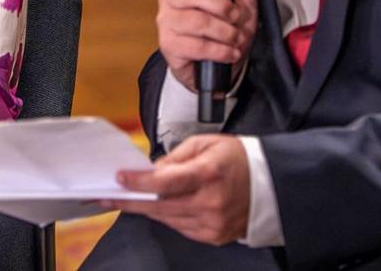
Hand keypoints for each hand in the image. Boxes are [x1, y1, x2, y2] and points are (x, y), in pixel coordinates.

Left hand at [103, 134, 250, 244]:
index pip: (164, 182)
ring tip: (136, 198)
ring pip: (168, 219)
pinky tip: (165, 206)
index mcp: (208, 173)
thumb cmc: (238, 159)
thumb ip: (175, 157)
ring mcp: (213, 222)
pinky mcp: (214, 236)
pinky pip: (181, 228)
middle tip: (110, 196)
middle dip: (133, 200)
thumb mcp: (206, 143)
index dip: (138, 183)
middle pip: (160, 205)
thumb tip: (152, 172)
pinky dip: (170, 217)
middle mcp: (211, 201)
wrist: (270, 183)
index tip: (120, 179)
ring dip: (150, 208)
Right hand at [157, 0, 256, 90]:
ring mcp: (167, 22)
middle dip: (221, 4)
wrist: (218, 68)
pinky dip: (220, 50)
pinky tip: (228, 52)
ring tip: (235, 38)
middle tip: (235, 16)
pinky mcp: (168, 45)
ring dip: (224, 32)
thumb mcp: (242, 0)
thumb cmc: (226, 31)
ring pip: (197, 20)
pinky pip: (197, 45)